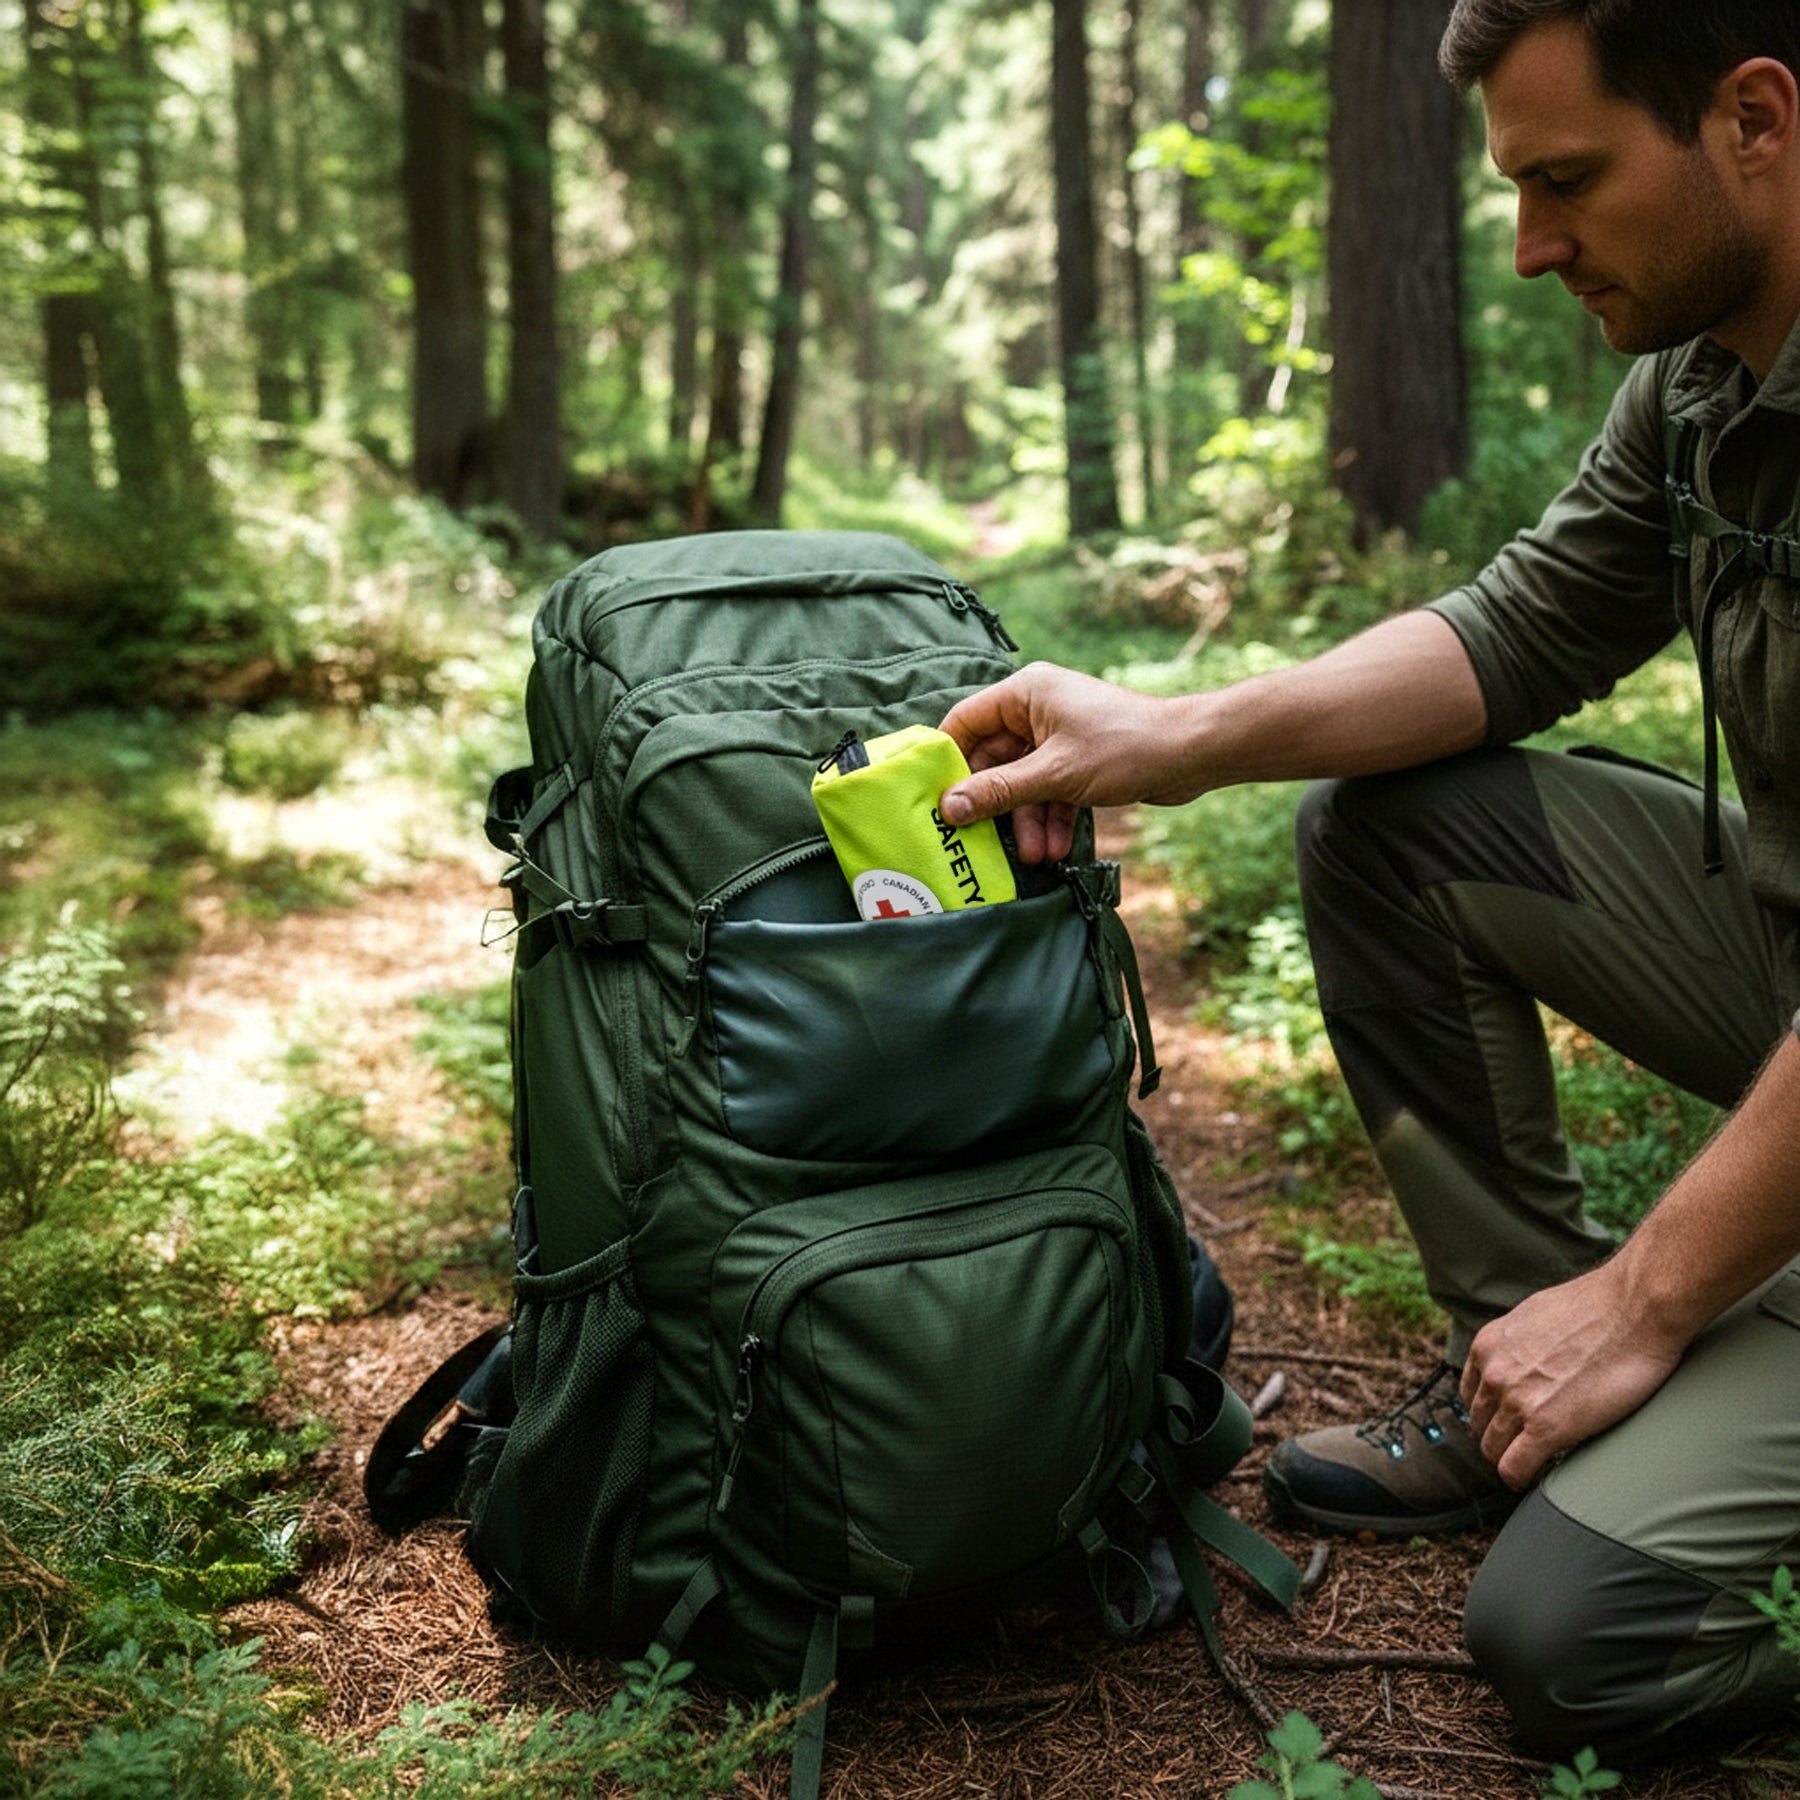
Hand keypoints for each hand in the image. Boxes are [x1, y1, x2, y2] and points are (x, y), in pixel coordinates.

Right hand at [938, 663, 1199, 862]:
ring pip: (1023, 781)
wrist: (1191, 753)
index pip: (965, 721)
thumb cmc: (1125, 747)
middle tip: (985, 842)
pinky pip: (1049, 789)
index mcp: (1025, 692)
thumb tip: (948, 808)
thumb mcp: (1054, 774)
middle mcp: (1037, 708)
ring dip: (1026, 819)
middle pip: (993, 760)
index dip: (948, 760)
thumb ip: (999, 791)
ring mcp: (1058, 735)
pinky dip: (1050, 816)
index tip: (934, 799)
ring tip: (1035, 855)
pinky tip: (1055, 847)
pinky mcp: (1077, 759)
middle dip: (996, 804)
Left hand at [1460, 1262, 1685, 1488]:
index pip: (1471, 1397)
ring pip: (1494, 1451)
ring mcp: (1517, 1402)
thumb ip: (1518, 1344)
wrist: (1634, 1308)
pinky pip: (1515, 1469)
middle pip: (1480, 1427)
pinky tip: (1538, 1476)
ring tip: (1536, 1462)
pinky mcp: (1546, 1427)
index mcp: (1489, 1346)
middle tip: (1525, 1447)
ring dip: (1511, 1460)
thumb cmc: (1598, 1308)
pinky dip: (1522, 1479)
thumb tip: (1522, 1361)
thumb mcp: (1535, 1316)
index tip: (1509, 1424)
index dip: (1492, 1415)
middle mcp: (1494, 1374)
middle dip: (1500, 1439)